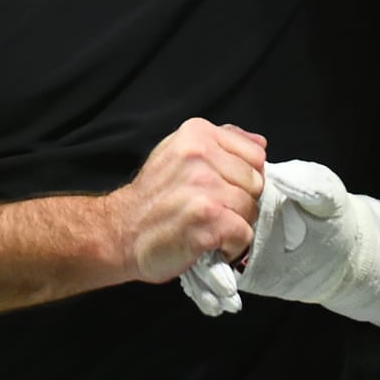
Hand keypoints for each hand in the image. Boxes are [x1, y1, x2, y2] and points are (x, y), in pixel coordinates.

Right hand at [109, 118, 264, 287]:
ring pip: (250, 209)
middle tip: (213, 211)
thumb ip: (220, 143)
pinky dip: (230, 246)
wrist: (120, 233)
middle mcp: (200, 154)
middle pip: (256, 182)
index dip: (244, 178)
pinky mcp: (207, 218)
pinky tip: (208, 243)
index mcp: (197, 133)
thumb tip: (260, 143)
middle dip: (241, 202)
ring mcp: (203, 186)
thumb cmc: (153, 198)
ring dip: (235, 226)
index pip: (255, 154)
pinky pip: (243, 235)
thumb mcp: (179, 154)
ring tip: (208, 227)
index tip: (223, 190)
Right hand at [217, 159, 379, 328]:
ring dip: (203, 272)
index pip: (221, 183)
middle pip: (204, 217)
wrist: (343, 256)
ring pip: (202, 250)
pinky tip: (220, 303)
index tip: (211, 212)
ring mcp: (233, 240)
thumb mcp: (327, 195)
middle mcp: (238, 212)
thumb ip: (308, 182)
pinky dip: (207, 292)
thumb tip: (279, 174)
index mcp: (255, 187)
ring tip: (222, 288)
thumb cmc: (335, 217)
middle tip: (210, 255)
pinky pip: (210, 276)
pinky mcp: (237, 267)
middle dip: (199, 238)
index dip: (213, 196)